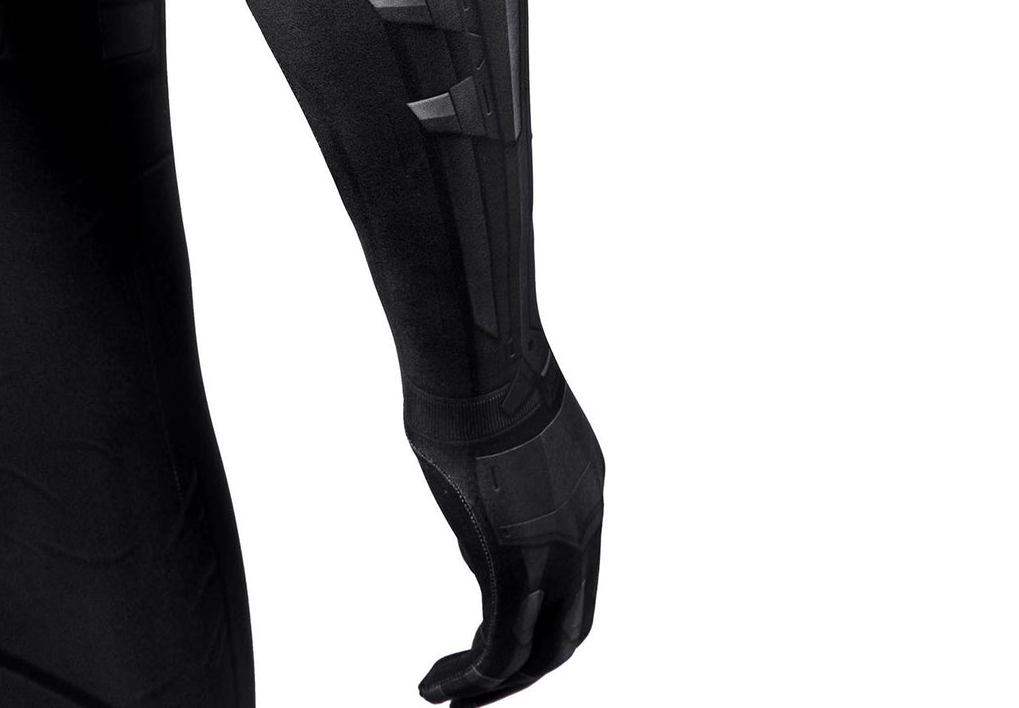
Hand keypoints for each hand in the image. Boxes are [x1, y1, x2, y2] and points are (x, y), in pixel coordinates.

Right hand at [407, 377, 603, 706]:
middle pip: (571, 626)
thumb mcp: (488, 436)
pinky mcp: (517, 555)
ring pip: (540, 647)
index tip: (491, 628)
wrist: (473, 347)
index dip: (538, 614)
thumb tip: (481, 537)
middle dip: (526, 666)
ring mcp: (556, 542)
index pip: (575, 578)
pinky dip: (472, 677)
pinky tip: (436, 686)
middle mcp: (583, 523)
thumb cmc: (467, 370)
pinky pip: (501, 643)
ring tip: (445, 696)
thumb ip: (492, 491)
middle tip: (478, 685)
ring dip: (494, 683)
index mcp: (584, 489)